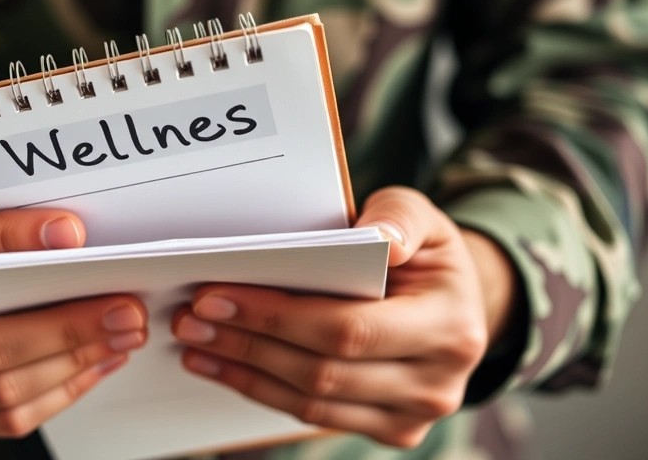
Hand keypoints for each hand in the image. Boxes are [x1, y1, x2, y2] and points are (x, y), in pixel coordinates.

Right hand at [0, 176, 147, 437]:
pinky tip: (99, 361)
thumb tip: (74, 229)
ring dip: (71, 359)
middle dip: (64, 320)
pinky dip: (60, 391)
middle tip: (126, 306)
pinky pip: (3, 414)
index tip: (74, 233)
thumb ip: (3, 199)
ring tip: (123, 334)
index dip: (8, 238)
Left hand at [172, 187, 517, 447]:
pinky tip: (224, 366)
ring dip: (243, 371)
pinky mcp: (391, 430)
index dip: (276, 317)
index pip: (349, 328)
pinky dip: (261, 390)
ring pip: (311, 401)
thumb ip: (399, 216)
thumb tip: (379, 240)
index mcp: (449, 326)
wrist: (455, 303)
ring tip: (196, 341)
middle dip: (246, 343)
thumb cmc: (424, 254)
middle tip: (192, 318)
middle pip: (322, 370)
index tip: (217, 295)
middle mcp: (437, 383)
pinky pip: (314, 414)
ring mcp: (413, 415)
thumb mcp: (423, 218)